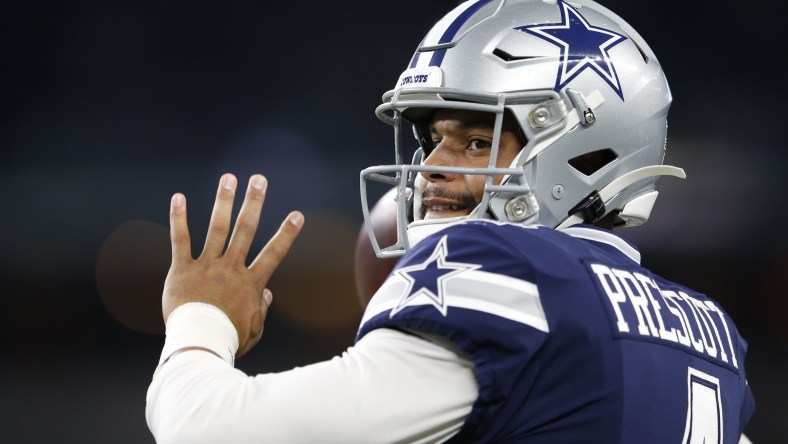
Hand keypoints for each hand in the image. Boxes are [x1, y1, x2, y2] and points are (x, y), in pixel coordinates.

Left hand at [162, 173, 303, 356]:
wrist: (198, 344)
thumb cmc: (228, 340)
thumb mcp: (254, 329)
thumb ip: (261, 310)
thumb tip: (266, 294)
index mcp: (251, 284)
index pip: (273, 254)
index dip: (287, 233)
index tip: (297, 215)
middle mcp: (231, 269)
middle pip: (245, 230)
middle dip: (254, 203)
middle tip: (259, 180)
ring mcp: (206, 267)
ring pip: (217, 228)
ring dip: (224, 201)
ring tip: (229, 178)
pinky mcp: (182, 270)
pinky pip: (180, 240)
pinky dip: (179, 218)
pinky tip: (179, 197)